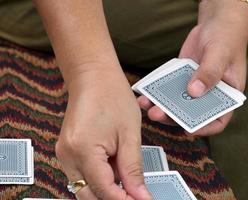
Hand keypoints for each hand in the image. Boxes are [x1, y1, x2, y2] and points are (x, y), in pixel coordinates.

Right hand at [56, 65, 151, 199]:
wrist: (94, 77)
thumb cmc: (113, 97)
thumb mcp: (129, 134)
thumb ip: (133, 169)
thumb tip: (139, 196)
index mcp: (82, 150)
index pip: (103, 190)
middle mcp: (67, 155)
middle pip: (88, 194)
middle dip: (113, 198)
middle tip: (136, 194)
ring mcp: (64, 153)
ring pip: (85, 187)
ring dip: (107, 188)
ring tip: (128, 178)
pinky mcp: (67, 150)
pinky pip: (82, 174)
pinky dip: (100, 177)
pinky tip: (115, 167)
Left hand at [138, 0, 247, 135]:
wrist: (216, 22)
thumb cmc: (226, 38)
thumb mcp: (221, 55)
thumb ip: (209, 73)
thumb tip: (194, 92)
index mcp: (226, 95)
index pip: (218, 121)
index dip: (204, 128)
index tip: (187, 129)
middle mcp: (209, 95)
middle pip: (191, 114)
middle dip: (173, 117)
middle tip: (157, 114)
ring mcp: (193, 87)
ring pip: (177, 103)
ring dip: (162, 106)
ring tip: (146, 104)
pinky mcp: (181, 78)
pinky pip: (169, 88)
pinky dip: (158, 92)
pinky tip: (145, 92)